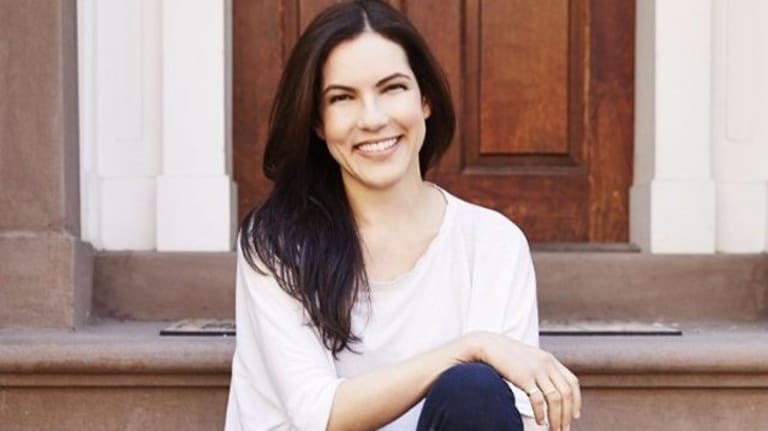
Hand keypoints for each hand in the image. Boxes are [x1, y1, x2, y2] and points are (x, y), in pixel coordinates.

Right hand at [466, 332, 580, 430]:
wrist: (488, 345)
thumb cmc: (506, 356)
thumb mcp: (529, 359)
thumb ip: (541, 370)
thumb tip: (548, 390)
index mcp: (550, 360)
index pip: (572, 382)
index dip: (576, 400)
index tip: (574, 415)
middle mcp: (547, 364)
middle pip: (566, 393)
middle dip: (567, 415)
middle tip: (564, 429)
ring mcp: (536, 370)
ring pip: (555, 399)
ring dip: (556, 418)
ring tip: (554, 429)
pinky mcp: (524, 377)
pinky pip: (538, 400)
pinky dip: (541, 413)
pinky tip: (540, 421)